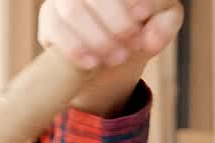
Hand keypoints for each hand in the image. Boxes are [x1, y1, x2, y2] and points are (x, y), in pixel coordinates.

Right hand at [38, 0, 183, 114]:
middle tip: (132, 45)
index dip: (130, 1)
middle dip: (117, 23)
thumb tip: (149, 39)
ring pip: (73, 11)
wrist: (114, 47)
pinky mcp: (49, 16)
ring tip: (117, 58)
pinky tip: (91, 64)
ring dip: (98, 39)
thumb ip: (165, 23)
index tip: (141, 18)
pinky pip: (55, 30)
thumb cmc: (142, 26)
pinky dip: (76, 49)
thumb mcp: (163, 22)